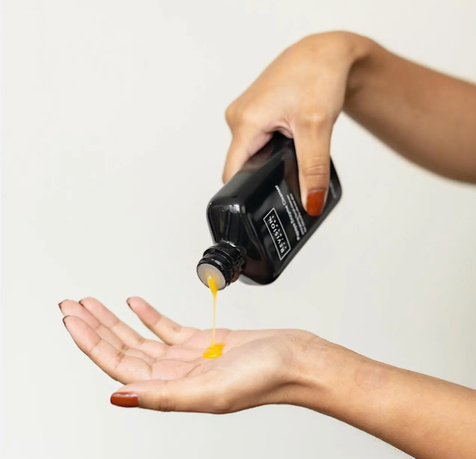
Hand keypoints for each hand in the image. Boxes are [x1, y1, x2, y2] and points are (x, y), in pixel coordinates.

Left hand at [60, 297, 339, 412]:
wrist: (297, 359)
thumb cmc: (267, 376)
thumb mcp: (213, 390)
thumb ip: (164, 396)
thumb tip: (120, 397)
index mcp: (174, 390)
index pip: (120, 365)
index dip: (93, 343)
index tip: (73, 321)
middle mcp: (176, 375)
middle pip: (124, 348)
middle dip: (96, 326)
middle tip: (72, 305)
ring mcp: (189, 357)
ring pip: (141, 337)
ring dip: (116, 319)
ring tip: (94, 302)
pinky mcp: (204, 341)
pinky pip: (167, 327)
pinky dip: (149, 314)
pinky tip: (135, 303)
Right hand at [223, 31, 371, 215]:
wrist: (327, 53)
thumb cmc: (318, 74)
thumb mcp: (317, 127)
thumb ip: (313, 169)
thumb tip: (311, 202)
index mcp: (244, 121)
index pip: (233, 173)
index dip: (247, 192)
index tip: (265, 204)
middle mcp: (238, 118)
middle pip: (243, 165)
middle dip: (264, 175)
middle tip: (290, 174)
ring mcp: (246, 116)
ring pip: (252, 154)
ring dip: (271, 160)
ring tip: (295, 150)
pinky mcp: (256, 115)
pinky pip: (258, 142)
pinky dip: (274, 147)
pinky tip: (292, 141)